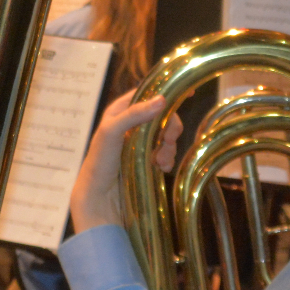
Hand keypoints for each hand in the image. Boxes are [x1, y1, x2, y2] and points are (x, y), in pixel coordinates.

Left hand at [69, 92, 182, 234]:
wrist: (100, 197)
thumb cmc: (99, 161)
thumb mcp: (111, 132)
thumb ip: (134, 115)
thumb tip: (162, 100)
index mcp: (121, 110)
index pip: (148, 94)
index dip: (166, 93)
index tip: (189, 94)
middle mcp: (132, 123)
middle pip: (163, 115)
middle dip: (170, 128)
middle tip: (169, 140)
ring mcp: (141, 141)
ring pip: (167, 135)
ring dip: (169, 148)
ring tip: (159, 163)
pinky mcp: (147, 158)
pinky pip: (166, 152)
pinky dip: (168, 159)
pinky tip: (161, 168)